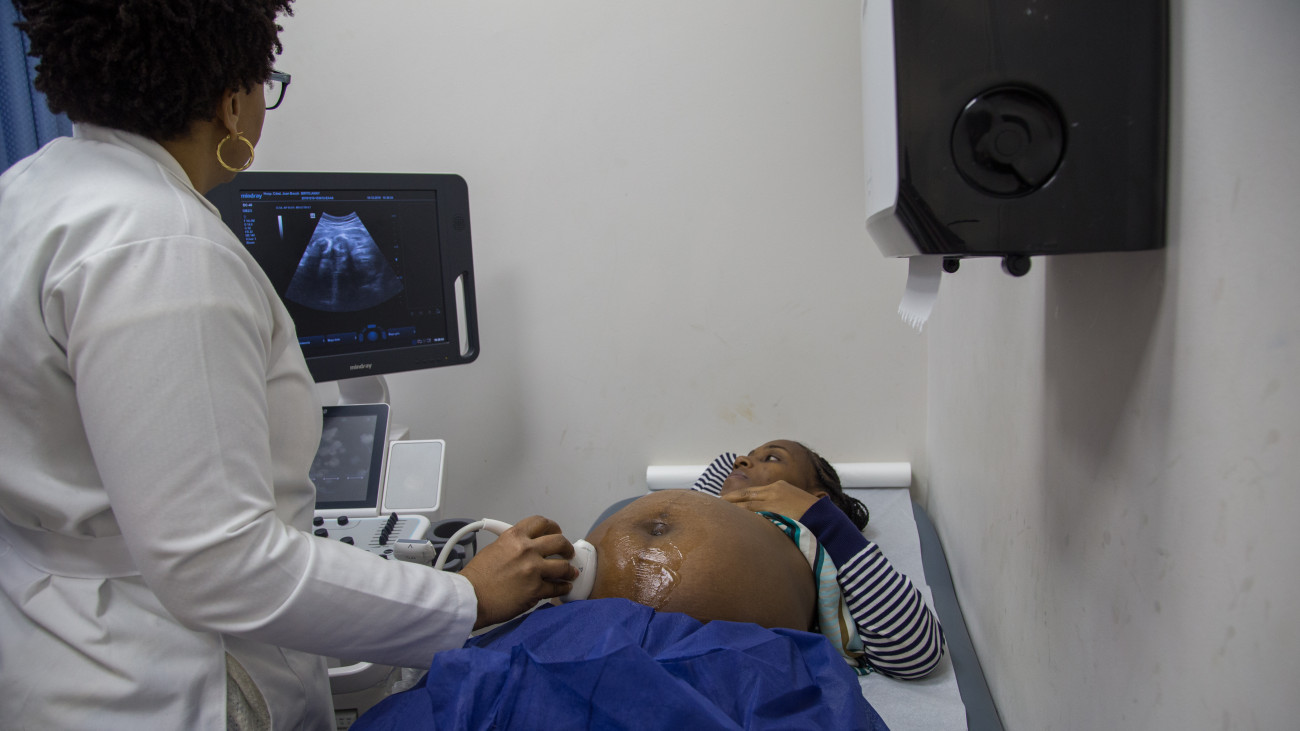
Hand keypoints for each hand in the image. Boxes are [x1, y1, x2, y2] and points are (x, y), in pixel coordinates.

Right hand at [459, 515, 576, 628]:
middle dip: (567, 547)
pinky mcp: (536, 590)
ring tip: (570, 572)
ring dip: (569, 570)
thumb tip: (527, 548)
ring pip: (563, 566)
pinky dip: (562, 588)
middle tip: (567, 552)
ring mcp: (533, 570)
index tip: (556, 532)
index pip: (541, 523)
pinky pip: (557, 587)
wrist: (470, 598)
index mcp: (514, 537)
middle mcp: (526, 550)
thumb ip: (513, 545)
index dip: (552, 527)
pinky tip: (563, 587)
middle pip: (559, 542)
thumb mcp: (493, 549)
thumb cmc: (477, 578)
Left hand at [721, 480, 820, 519]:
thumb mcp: (795, 506)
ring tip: (718, 512)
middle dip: (730, 500)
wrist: (826, 518)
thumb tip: (770, 519)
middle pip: (746, 495)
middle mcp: (774, 490)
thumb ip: (780, 508)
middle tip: (714, 504)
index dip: (738, 496)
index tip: (725, 500)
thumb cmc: (813, 516)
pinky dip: (742, 516)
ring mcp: (774, 500)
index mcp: (779, 487)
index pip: (753, 492)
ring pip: (747, 504)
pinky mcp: (775, 510)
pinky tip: (732, 520)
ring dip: (733, 509)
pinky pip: (754, 513)